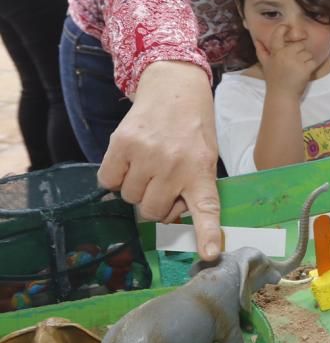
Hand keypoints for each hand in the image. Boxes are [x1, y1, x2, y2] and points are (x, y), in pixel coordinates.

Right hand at [99, 61, 222, 259]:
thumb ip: (192, 187)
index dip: (206, 234)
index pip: (206, 208)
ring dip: (136, 188)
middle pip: (153, 212)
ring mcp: (146, 155)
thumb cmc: (193, 127)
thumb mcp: (206, 155)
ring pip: (129, 198)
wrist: (174, 86)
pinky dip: (115, 177)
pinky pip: (108, 181)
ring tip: (149, 165)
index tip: (208, 255)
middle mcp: (174, 164)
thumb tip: (170, 217)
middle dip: (156, 204)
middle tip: (164, 184)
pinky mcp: (121, 145)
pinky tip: (130, 160)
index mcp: (201, 169)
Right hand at [255, 24, 318, 98]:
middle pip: (299, 45)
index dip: (282, 29)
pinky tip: (304, 73)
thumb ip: (261, 51)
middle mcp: (285, 55)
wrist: (282, 95)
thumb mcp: (265, 64)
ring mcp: (296, 61)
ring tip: (298, 70)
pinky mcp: (305, 68)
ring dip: (306, 61)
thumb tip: (257, 40)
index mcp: (275, 53)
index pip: (278, 36)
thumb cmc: (274, 80)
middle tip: (294, 64)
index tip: (286, 27)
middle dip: (299, 53)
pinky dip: (311, 67)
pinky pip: (313, 61)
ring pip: (307, 53)